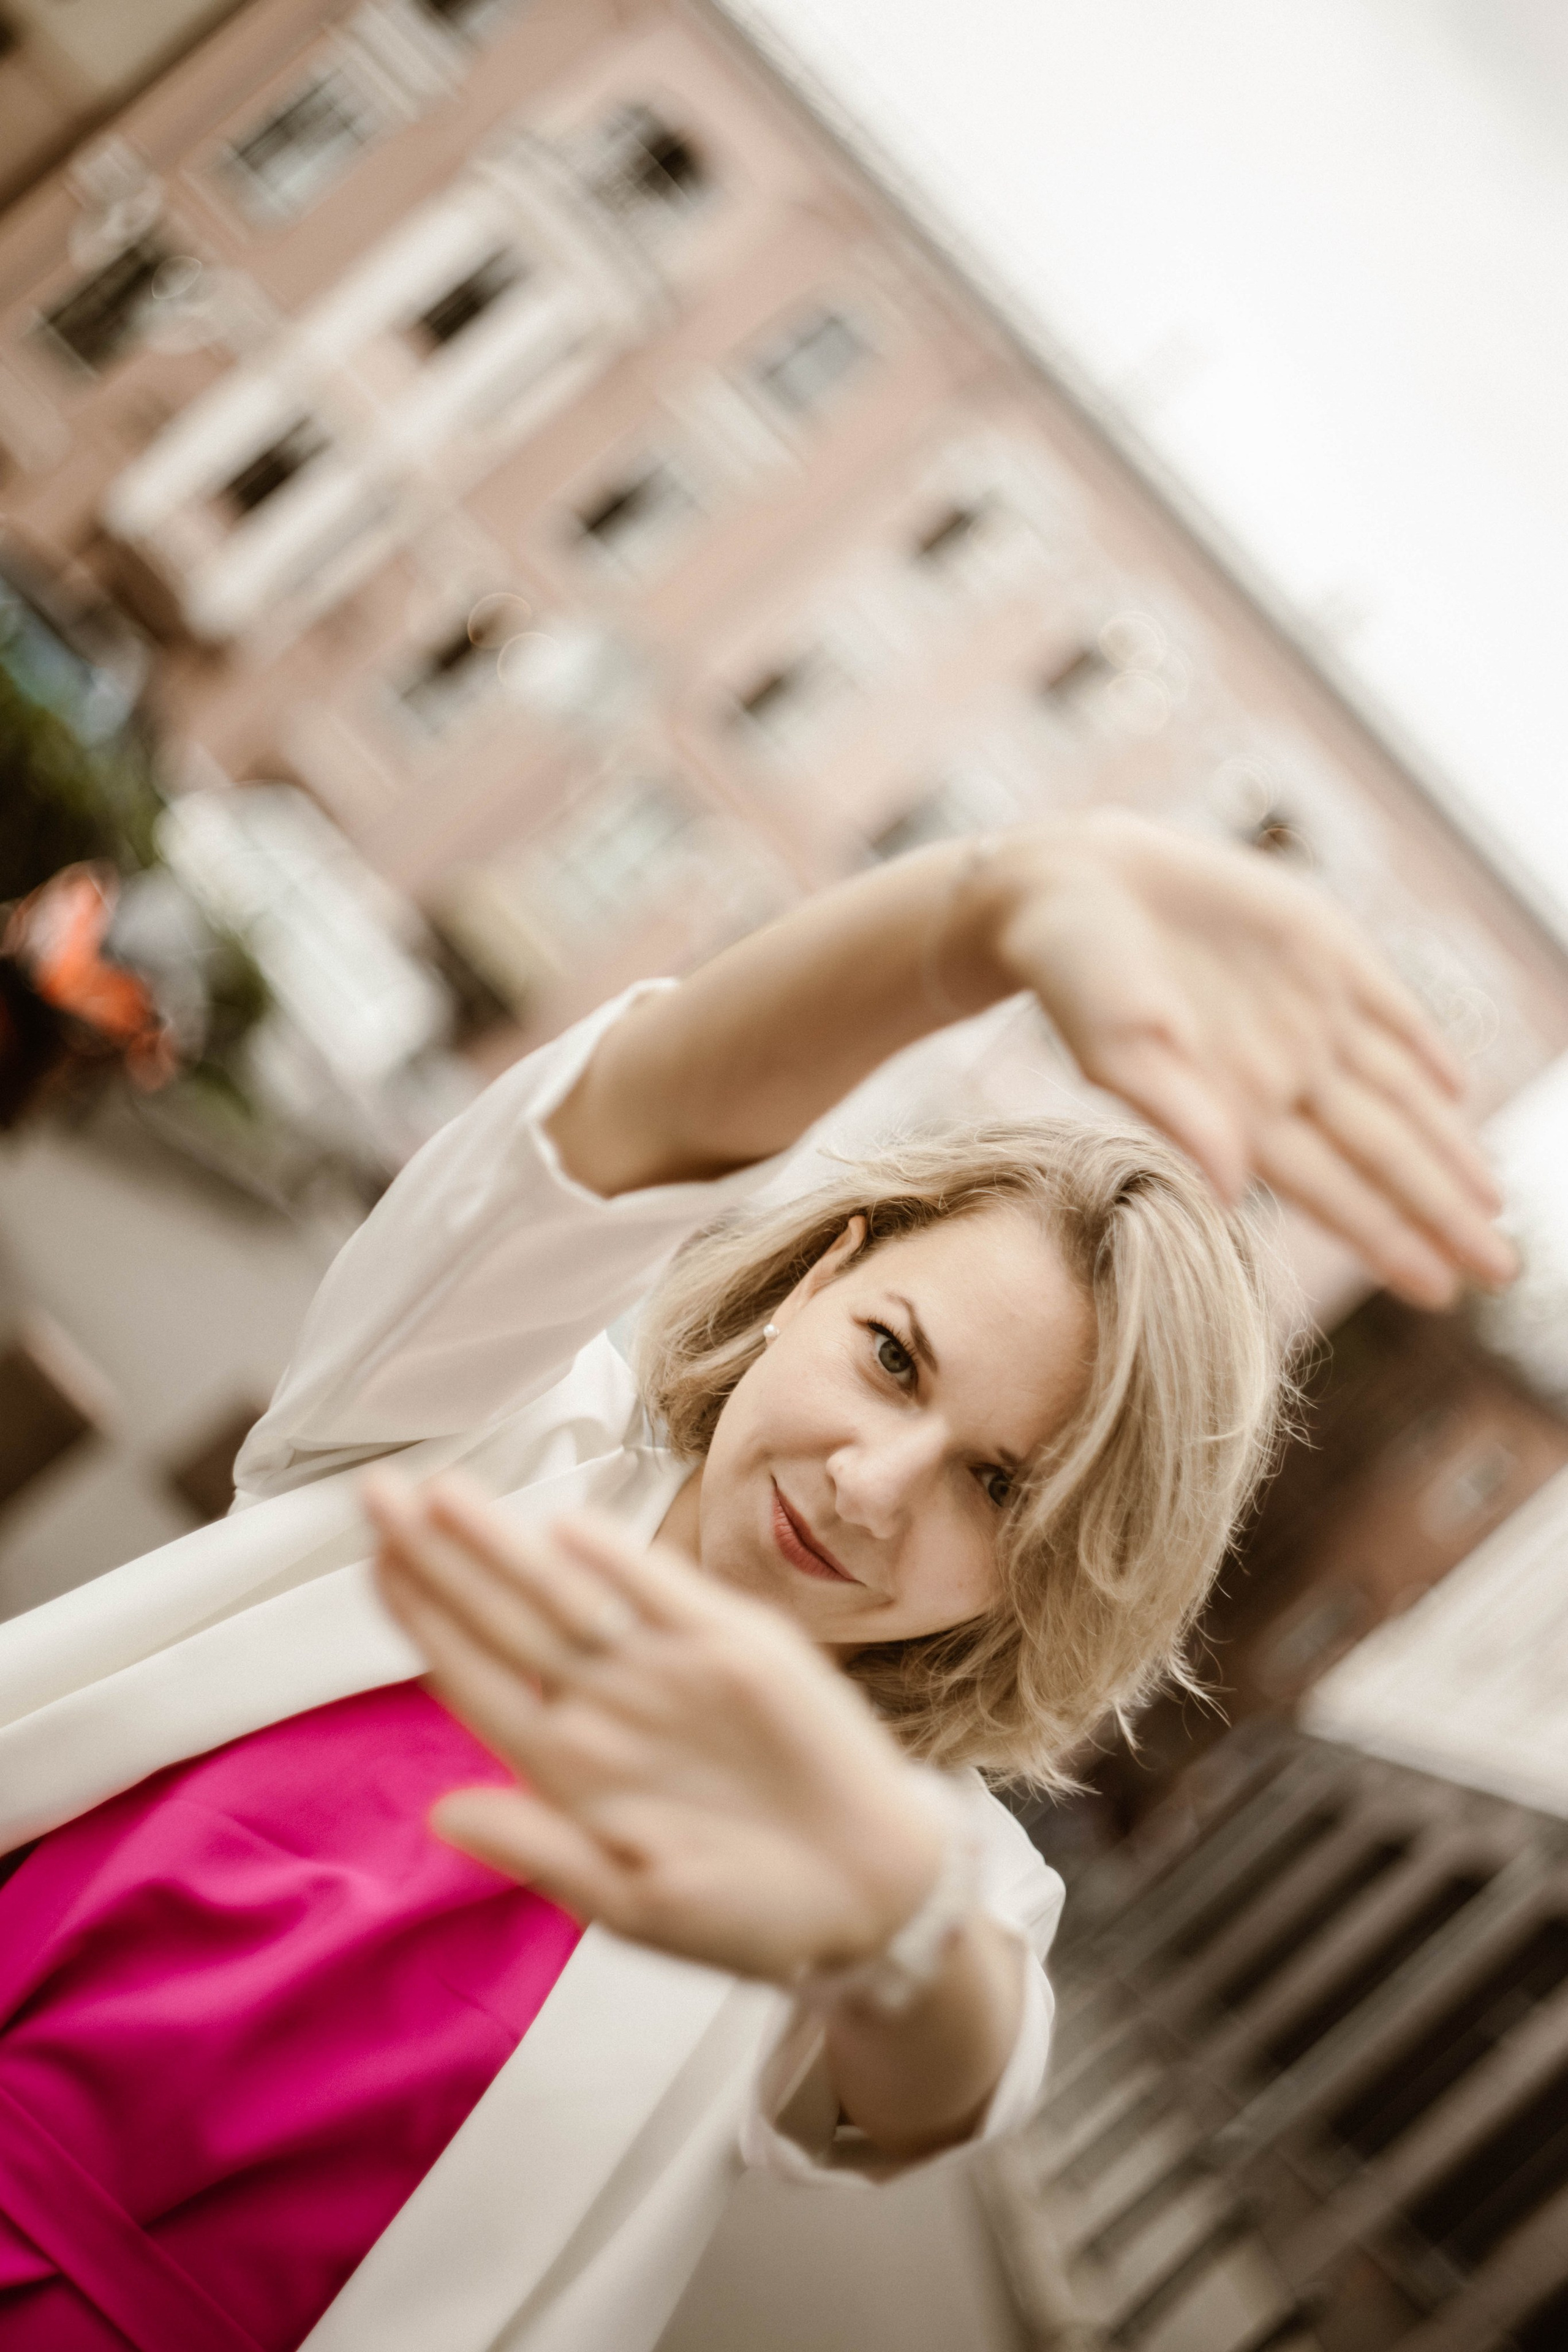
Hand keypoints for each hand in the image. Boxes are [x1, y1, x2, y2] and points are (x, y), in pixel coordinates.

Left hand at [364, 1471, 946, 1984]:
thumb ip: (541, 1852)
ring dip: (502, 1545)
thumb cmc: (746, 1914)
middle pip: (501, 1619)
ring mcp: (668, 1673)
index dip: (419, 1619)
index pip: (472, 1676)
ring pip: (565, 1596)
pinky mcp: (739, 1651)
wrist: (868, 1894)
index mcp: (569, 1766)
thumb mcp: (633, 1907)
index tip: (369, 1563)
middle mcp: (607, 1706)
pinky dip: (618, 1561)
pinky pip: (662, 1596)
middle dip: (434, 1557)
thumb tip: (442, 1816)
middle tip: (373, 1494)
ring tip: (437, 1493)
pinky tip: (567, 1528)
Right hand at [987, 813, 1514, 1307]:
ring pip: (1399, 1094)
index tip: (1441, 1290)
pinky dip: (1425, 1048)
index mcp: (1237, 1112)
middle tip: (1502, 1271)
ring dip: (1447, 1148)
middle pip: (1383, 1155)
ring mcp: (1308, 1013)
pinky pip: (1391, 1009)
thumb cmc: (1074, 978)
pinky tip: (1456, 1089)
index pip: (1331, 1193)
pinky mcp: (1320, 949)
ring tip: (1490, 1204)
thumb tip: (1227, 1193)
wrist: (1066, 886)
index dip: (1387, 1240)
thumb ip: (1175, 1113)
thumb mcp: (1114, 1048)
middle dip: (1442, 1214)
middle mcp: (1283, 1074)